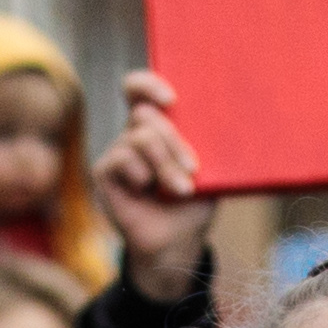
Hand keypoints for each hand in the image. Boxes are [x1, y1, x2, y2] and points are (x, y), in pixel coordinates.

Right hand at [99, 68, 218, 301]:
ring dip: (165, 164)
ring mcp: (117, 152)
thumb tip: (223, 117)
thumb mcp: (209, 170)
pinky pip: (121, 158)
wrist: (178, 243)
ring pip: (138, 138)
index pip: (139, 89)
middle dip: (173, 141)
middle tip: (192, 169)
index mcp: (157, 126)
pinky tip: (147, 190)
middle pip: (144, 114)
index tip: (171, 100)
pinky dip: (141, 173)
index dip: (148, 84)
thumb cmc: (194, 205)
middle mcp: (133, 134)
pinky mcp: (104, 173)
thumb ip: (206, 144)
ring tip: (181, 190)